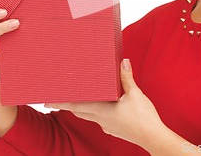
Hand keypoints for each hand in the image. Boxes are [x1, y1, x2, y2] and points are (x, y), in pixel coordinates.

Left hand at [45, 59, 164, 148]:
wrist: (153, 138)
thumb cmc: (143, 118)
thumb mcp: (135, 94)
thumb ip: (126, 78)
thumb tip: (123, 62)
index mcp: (102, 110)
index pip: (75, 106)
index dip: (61, 103)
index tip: (47, 102)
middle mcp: (101, 120)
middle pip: (79, 112)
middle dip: (68, 105)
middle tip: (57, 99)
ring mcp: (107, 126)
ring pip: (89, 116)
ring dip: (82, 108)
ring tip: (77, 100)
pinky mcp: (114, 129)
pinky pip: (100, 119)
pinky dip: (95, 112)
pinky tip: (102, 107)